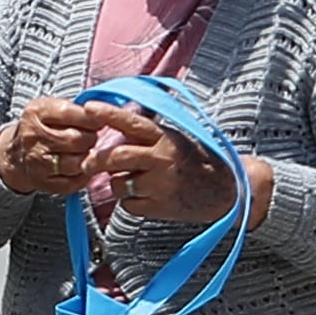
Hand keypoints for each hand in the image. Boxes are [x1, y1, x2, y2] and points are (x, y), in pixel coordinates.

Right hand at [0, 97, 113, 195]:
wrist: (15, 154)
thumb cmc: (40, 127)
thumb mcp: (50, 108)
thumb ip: (75, 109)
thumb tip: (106, 115)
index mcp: (37, 113)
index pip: (71, 113)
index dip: (92, 118)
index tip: (101, 120)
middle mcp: (34, 137)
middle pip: (76, 139)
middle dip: (91, 138)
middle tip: (91, 138)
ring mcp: (37, 162)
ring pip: (77, 162)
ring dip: (88, 157)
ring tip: (86, 151)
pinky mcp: (43, 183)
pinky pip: (74, 182)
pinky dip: (84, 175)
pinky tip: (81, 167)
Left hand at [102, 110, 246, 229]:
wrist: (228, 190)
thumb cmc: (198, 162)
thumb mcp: (176, 139)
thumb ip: (148, 136)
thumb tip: (116, 130)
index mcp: (165, 137)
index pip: (131, 122)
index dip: (108, 114)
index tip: (88, 107)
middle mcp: (161, 158)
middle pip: (116, 156)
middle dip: (96, 160)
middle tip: (87, 163)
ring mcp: (160, 184)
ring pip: (118, 184)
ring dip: (117, 184)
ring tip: (130, 183)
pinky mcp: (159, 207)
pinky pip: (129, 205)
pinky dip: (131, 202)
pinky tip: (146, 198)